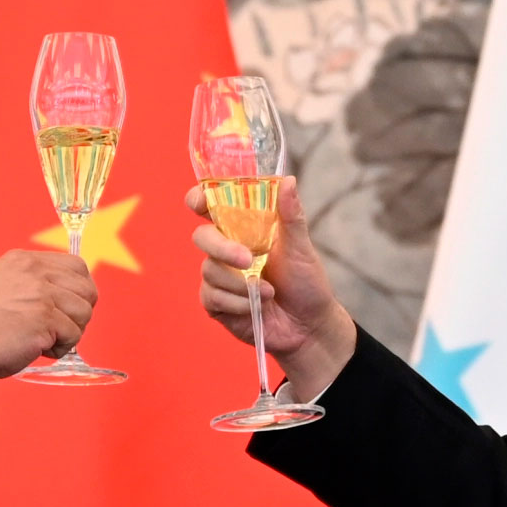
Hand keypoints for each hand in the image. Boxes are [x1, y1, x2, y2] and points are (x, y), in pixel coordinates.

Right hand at [0, 249, 97, 379]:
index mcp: (24, 261)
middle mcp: (35, 272)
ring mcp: (41, 294)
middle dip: (78, 314)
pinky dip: (59, 349)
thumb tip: (57, 295)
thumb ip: (26, 283)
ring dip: (70, 333)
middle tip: (56, 330)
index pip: (76, 266)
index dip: (78, 291)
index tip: (66, 310)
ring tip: (43, 341)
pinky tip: (37, 350)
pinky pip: (73, 336)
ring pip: (84, 313)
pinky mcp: (44, 319)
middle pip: (87, 290)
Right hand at [189, 175, 354, 398]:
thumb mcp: (302, 248)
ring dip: (241, 285)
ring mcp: (219, 276)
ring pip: (209, 270)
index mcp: (244, 228)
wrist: (307, 326)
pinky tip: (256, 308)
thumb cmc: (306, 283)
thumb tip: (287, 179)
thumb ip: (291, 215)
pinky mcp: (216, 302)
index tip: (200, 202)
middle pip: (202, 237)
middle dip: (222, 249)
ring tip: (269, 292)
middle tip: (248, 260)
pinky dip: (237, 303)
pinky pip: (212, 296)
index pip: (212, 206)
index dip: (199, 199)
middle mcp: (227, 248)